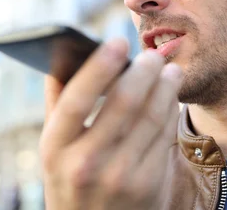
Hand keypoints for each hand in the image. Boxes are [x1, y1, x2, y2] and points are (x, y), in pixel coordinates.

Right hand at [40, 38, 181, 209]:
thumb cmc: (70, 178)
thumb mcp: (54, 148)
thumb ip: (58, 102)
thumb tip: (64, 54)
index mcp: (55, 148)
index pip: (77, 99)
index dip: (99, 66)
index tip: (118, 40)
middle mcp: (86, 163)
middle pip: (123, 103)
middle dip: (144, 71)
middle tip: (153, 54)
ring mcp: (120, 176)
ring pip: (152, 117)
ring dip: (166, 87)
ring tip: (170, 70)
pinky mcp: (149, 185)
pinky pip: (165, 136)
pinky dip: (171, 110)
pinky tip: (171, 96)